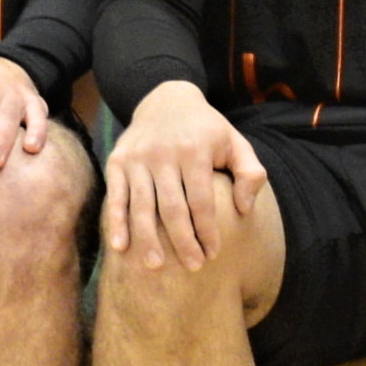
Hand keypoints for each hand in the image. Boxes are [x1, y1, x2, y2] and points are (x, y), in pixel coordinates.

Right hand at [101, 80, 262, 271]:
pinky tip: (120, 247)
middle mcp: (164, 155)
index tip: (212, 254)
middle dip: (182, 241)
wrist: (167, 98)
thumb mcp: (235, 142)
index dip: (207, 230)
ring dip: (147, 239)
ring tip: (155, 266)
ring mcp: (137, 159)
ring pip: (142, 206)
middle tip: (192, 267)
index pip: (202, 201)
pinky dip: (116, 222)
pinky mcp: (117, 161)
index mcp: (195, 151)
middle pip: (172, 208)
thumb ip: (250, 172)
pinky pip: (116, 197)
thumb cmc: (207, 129)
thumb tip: (244, 209)